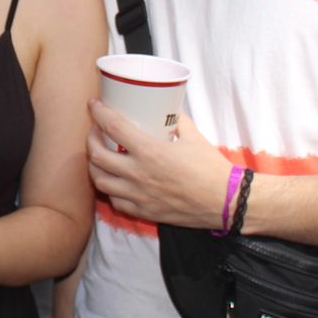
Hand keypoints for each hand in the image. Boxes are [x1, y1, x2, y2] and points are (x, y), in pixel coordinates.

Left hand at [86, 104, 227, 227]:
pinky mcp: (144, 212)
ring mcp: (138, 195)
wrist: (226, 202)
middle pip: (97, 156)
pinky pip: (116, 202)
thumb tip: (168, 113)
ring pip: (100, 181)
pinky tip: (116, 182)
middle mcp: (138, 174)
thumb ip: (177, 122)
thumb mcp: (194, 137)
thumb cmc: (211, 168)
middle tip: (95, 132)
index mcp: (149, 151)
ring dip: (95, 166)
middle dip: (91, 140)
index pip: (112, 127)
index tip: (94, 105)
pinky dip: (111, 190)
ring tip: (100, 157)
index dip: (98, 113)